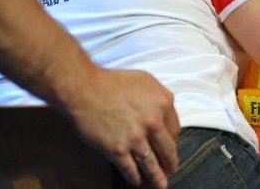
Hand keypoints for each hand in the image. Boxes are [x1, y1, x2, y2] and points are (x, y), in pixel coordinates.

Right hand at [67, 68, 179, 187]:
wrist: (84, 89)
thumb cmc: (112, 82)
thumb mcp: (145, 81)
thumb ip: (159, 96)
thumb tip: (164, 113)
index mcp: (163, 103)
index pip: (175, 129)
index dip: (172, 140)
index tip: (169, 147)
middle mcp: (153, 122)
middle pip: (167, 149)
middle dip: (170, 163)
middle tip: (171, 170)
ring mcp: (135, 137)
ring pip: (151, 163)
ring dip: (157, 177)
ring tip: (160, 185)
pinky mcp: (117, 149)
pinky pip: (130, 168)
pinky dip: (135, 178)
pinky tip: (136, 181)